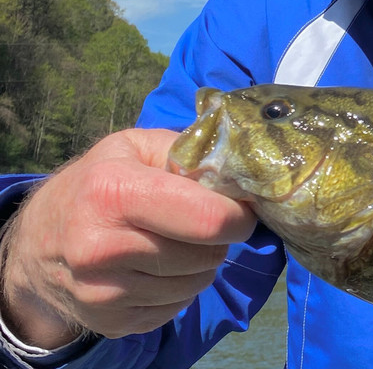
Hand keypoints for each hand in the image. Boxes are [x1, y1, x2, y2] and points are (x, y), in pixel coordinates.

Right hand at [0, 128, 255, 346]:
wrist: (36, 241)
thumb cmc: (97, 183)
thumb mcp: (135, 146)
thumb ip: (190, 152)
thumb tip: (242, 174)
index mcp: (112, 193)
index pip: (208, 219)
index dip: (238, 215)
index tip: (240, 208)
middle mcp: (101, 248)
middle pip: (207, 255)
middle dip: (219, 237)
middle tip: (202, 222)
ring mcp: (102, 292)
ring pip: (196, 284)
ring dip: (201, 263)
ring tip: (177, 242)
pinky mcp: (109, 322)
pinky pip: (176, 307)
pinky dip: (179, 288)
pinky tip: (158, 267)